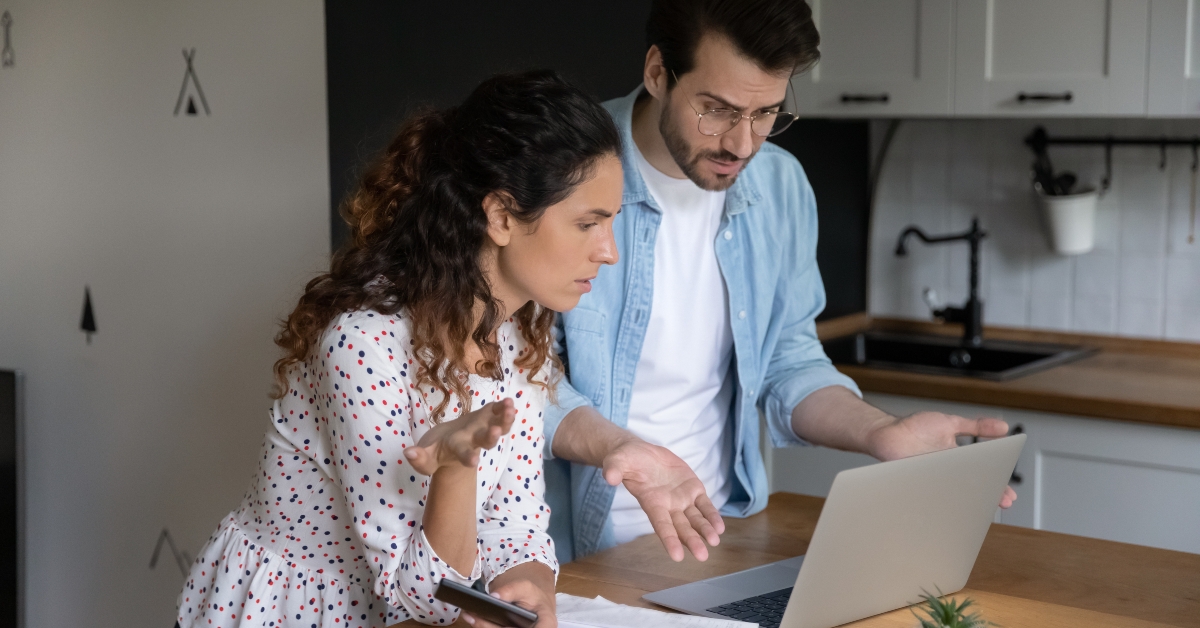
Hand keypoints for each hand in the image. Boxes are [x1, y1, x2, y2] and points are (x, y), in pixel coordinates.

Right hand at [403, 398, 515, 475]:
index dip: (468, 457)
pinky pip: (497, 412)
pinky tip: (509, 400)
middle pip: (485, 440)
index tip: (474, 462)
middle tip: (495, 431)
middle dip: (490, 436)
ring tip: (510, 408)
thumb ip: (418, 458)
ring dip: (505, 418)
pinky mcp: (485, 416)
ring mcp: (482, 428)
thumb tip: (407, 453)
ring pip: (498, 426)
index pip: (463, 455)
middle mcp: (473, 440)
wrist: (450, 447)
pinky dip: (504, 406)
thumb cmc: (436, 452)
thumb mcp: (425, 458)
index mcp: (458, 450)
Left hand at [461, 562, 555, 627]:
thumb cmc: (532, 595)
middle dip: (489, 627)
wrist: (533, 603)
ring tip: (469, 615)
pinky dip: (484, 626)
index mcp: (546, 623)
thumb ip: (511, 590)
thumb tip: (494, 597)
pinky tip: (472, 618)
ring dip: (483, 627)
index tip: (506, 625)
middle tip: (473, 617)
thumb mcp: (525, 587)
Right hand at [602, 438, 724, 561]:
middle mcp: (668, 505)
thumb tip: (609, 477)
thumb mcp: (616, 461)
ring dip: (705, 530)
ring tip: (714, 541)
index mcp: (651, 502)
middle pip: (681, 527)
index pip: (661, 525)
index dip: (669, 540)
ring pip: (695, 518)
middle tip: (702, 555)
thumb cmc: (626, 460)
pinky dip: (712, 515)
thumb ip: (614, 469)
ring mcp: (682, 498)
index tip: (677, 556)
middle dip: (691, 540)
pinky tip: (719, 527)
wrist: (641, 453)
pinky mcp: (693, 488)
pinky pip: (704, 504)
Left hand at [866, 411, 1017, 507]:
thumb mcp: (950, 423)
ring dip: (967, 499)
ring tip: (980, 504)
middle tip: (1002, 503)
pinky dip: (940, 499)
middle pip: (971, 488)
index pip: (981, 475)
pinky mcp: (917, 482)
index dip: (996, 486)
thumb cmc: (917, 428)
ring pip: (954, 493)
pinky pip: (930, 493)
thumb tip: (1004, 426)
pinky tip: (952, 503)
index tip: (1009, 495)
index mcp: (958, 460)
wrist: (888, 431)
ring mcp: (933, 479)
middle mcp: (948, 472)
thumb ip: (975, 426)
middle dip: (987, 496)